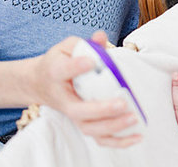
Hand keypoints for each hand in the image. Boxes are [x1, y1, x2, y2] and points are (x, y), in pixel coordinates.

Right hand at [31, 31, 140, 147]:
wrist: (40, 83)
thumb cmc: (58, 62)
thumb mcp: (67, 47)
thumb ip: (85, 43)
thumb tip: (101, 36)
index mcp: (56, 74)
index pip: (63, 71)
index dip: (76, 66)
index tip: (90, 62)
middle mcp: (65, 100)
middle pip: (80, 111)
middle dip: (102, 109)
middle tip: (122, 102)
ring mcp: (75, 116)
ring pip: (91, 129)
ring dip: (113, 127)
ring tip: (133, 118)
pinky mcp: (85, 124)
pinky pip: (100, 138)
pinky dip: (118, 141)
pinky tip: (137, 136)